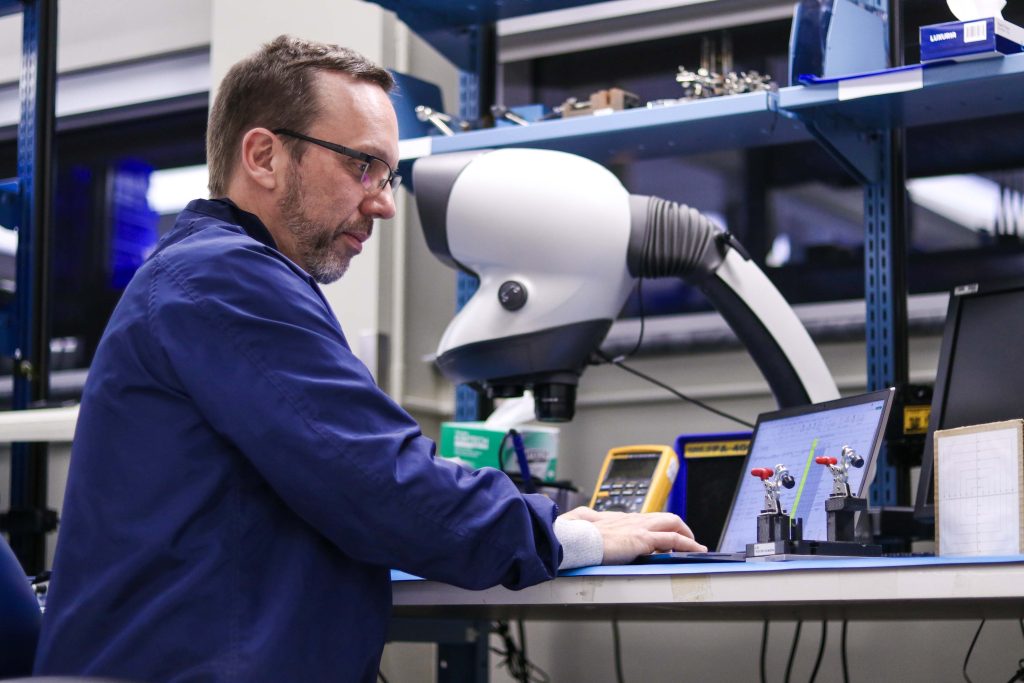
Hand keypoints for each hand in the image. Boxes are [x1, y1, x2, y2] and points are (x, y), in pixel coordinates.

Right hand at [558, 506, 706, 564]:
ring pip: (673, 524)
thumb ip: (588, 519)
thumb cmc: (577, 535)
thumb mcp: (583, 522)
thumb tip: (583, 517)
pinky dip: (687, 544)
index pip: (646, 519)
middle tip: (687, 539)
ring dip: (687, 536)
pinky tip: (694, 551)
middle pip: (664, 518)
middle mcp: (632, 519)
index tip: (662, 537)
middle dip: (679, 527)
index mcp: (619, 518)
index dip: (657, 527)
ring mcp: (639, 528)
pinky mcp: (643, 539)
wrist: (577, 539)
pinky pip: (674, 539)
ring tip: (695, 547)